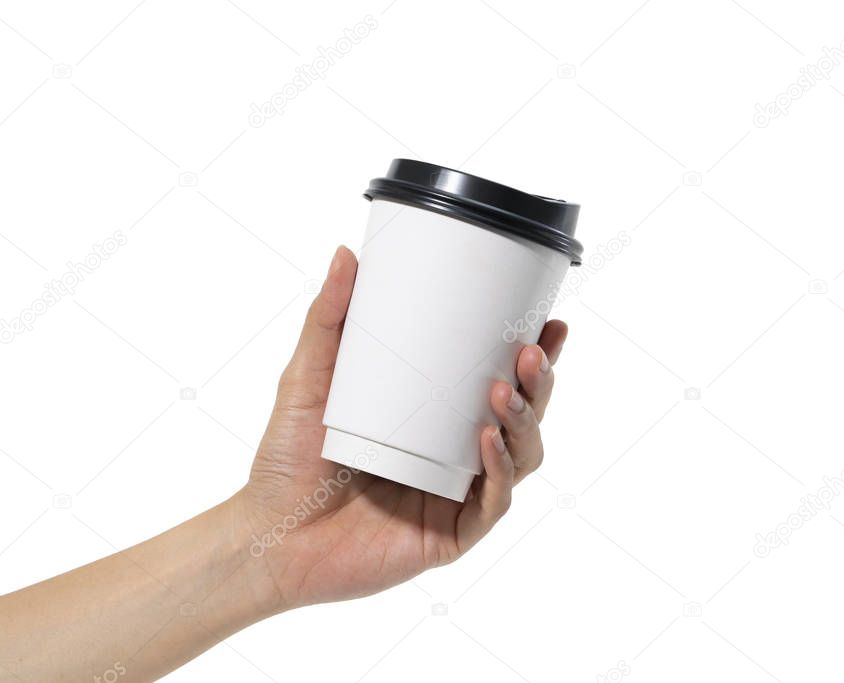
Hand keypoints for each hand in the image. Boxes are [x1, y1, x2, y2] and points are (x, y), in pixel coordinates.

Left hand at [235, 246, 567, 607]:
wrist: (268, 535)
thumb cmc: (288, 460)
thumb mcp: (310, 377)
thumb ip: (328, 318)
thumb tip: (346, 253)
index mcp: (437, 420)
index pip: (501, 381)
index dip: (534, 356)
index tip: (547, 321)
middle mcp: (456, 455)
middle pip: (523, 417)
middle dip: (538, 384)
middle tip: (529, 352)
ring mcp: (458, 495)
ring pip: (521, 458)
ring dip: (523, 422)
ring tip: (503, 391)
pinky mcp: (452, 535)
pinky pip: (493, 504)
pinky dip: (499, 471)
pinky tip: (487, 441)